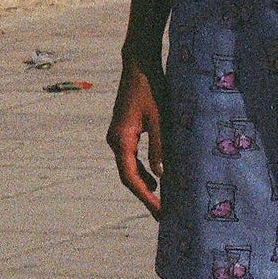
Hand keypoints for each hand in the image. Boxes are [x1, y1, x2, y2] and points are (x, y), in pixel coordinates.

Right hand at [107, 53, 166, 218]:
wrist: (138, 65)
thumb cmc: (152, 89)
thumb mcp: (161, 119)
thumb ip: (160, 147)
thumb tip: (161, 176)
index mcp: (121, 139)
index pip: (131, 177)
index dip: (145, 197)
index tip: (159, 211)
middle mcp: (115, 140)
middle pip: (128, 176)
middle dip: (144, 195)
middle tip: (162, 213)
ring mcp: (117, 136)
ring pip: (128, 167)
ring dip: (143, 184)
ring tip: (162, 200)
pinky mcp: (124, 131)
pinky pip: (130, 157)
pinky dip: (142, 170)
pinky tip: (156, 178)